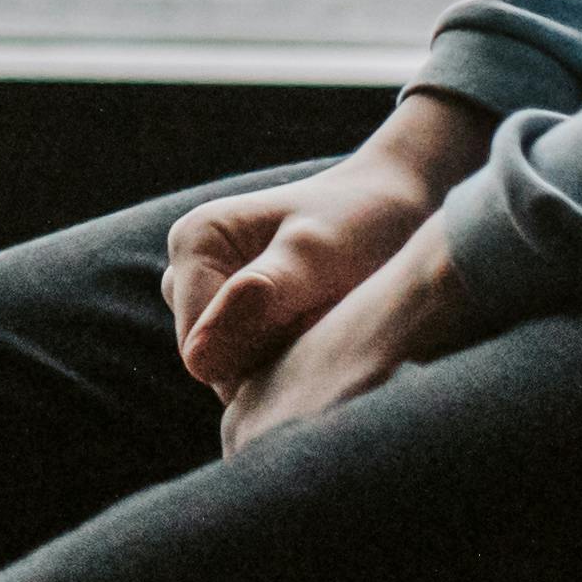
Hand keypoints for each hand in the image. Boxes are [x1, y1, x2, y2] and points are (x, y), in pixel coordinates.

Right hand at [218, 216, 478, 452]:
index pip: (201, 350)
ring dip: (286, 365)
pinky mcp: (234, 324)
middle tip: (330, 326)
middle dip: (272, 363)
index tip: (319, 328)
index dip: (261, 359)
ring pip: (235, 372)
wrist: (395, 210)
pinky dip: (293, 365)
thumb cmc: (361, 222)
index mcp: (192, 242)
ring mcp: (210, 302)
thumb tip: (197, 357)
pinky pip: (253, 370)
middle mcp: (187, 274)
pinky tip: (323, 334)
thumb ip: (264, 298)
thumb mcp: (320, 253)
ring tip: (329, 325)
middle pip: (216, 363)